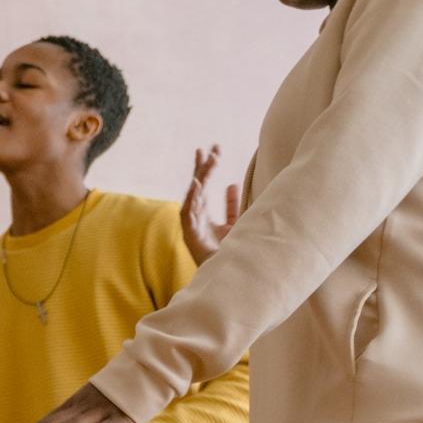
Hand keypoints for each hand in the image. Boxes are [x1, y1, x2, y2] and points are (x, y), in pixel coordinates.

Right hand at [179, 144, 240, 265]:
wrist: (227, 274)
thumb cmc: (228, 251)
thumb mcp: (234, 223)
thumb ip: (231, 205)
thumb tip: (231, 183)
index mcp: (203, 213)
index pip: (204, 185)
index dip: (208, 167)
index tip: (214, 150)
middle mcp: (195, 216)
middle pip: (196, 187)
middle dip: (202, 167)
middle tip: (208, 149)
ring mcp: (192, 225)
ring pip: (193, 197)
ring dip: (198, 178)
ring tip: (205, 162)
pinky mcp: (190, 234)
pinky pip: (188, 213)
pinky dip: (191, 198)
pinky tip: (196, 185)